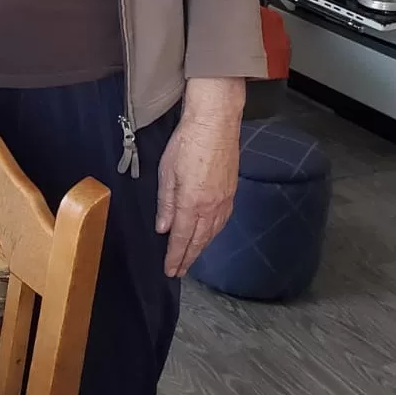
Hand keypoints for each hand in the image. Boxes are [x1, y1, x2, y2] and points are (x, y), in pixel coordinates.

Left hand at [156, 83, 242, 276]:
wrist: (216, 122)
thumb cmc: (188, 142)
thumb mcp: (167, 172)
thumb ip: (166, 203)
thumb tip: (163, 227)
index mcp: (192, 203)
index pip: (182, 238)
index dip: (175, 257)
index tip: (170, 270)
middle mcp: (211, 206)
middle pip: (199, 240)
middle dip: (188, 257)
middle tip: (180, 271)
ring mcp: (224, 199)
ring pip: (213, 232)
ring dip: (201, 247)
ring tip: (192, 257)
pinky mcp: (231, 191)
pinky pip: (223, 220)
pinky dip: (214, 233)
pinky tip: (210, 234)